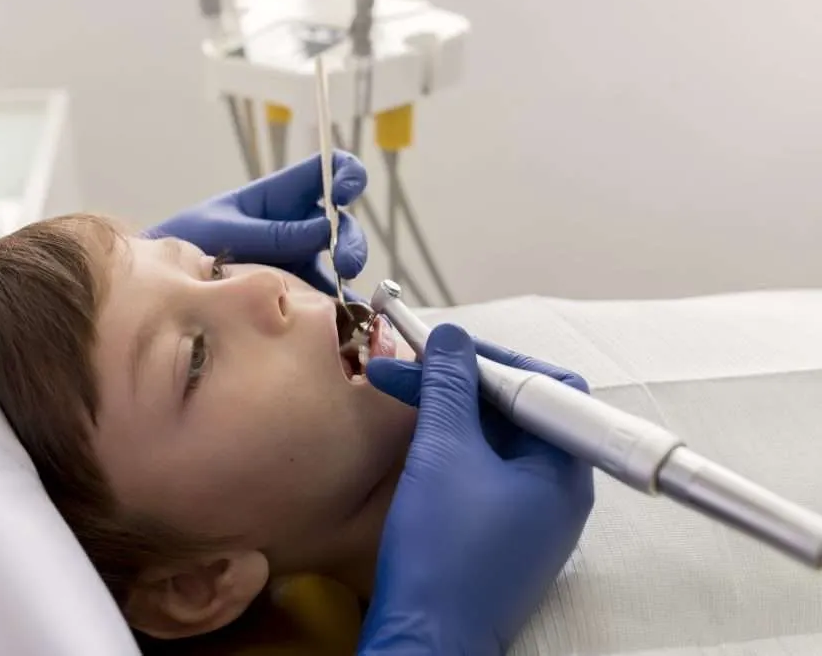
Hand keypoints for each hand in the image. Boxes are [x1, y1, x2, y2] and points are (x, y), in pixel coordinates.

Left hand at [146, 152, 368, 299]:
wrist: (168, 286)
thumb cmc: (190, 242)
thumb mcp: (229, 232)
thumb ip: (273, 233)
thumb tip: (324, 231)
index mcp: (280, 197)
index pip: (324, 171)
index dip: (345, 175)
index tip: (346, 192)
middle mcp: (297, 225)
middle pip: (342, 223)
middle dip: (351, 239)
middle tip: (345, 261)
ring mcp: (299, 260)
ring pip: (341, 260)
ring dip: (349, 274)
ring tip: (341, 294)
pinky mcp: (296, 291)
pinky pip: (325, 296)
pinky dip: (340, 308)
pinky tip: (346, 320)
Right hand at [357, 326, 594, 654]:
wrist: (424, 640)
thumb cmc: (444, 558)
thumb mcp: (444, 453)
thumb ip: (449, 387)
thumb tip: (451, 340)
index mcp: (563, 470)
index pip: (547, 387)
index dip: (494, 357)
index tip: (446, 347)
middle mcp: (555, 492)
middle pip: (518, 411)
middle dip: (461, 382)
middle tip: (409, 365)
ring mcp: (528, 516)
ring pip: (495, 440)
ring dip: (449, 411)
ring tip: (402, 391)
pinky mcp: (499, 533)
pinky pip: (482, 471)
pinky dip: (450, 445)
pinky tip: (415, 435)